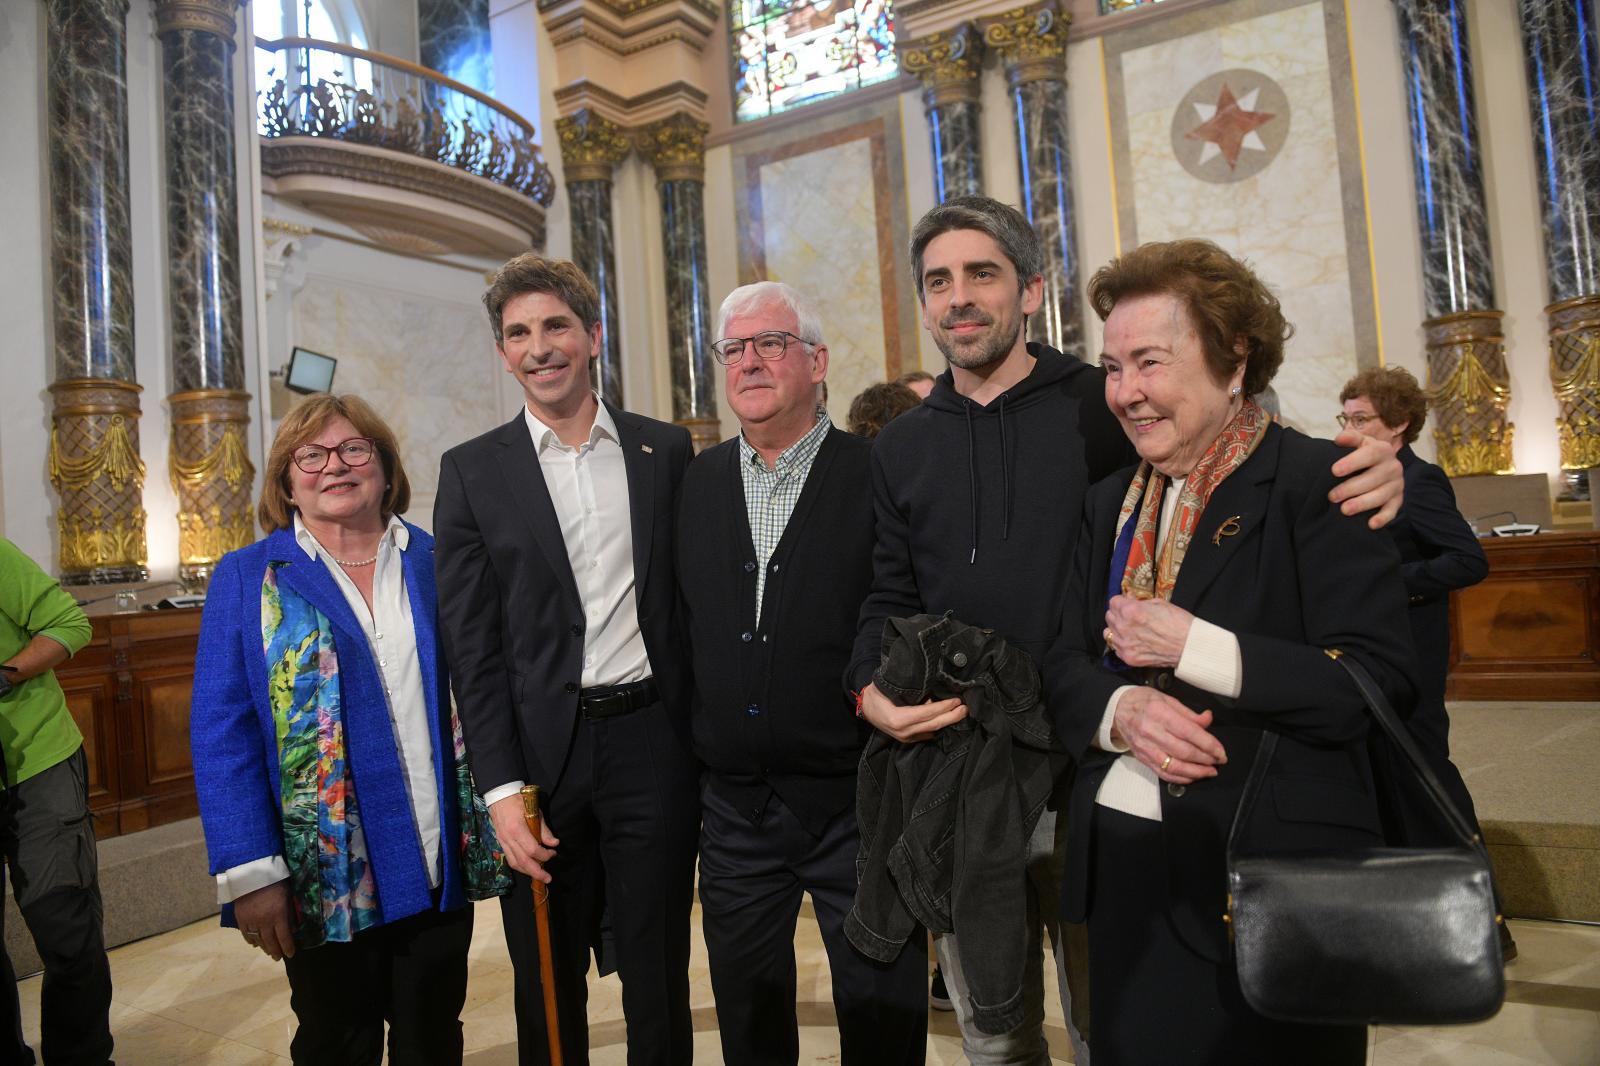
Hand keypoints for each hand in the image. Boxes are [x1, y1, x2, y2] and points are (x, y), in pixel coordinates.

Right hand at [233, 880, 294, 960]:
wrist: (250, 873)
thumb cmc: (274, 882)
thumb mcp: (287, 895)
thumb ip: (290, 912)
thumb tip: (293, 927)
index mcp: (278, 915)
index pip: (284, 937)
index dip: (288, 947)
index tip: (291, 954)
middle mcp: (264, 922)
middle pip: (271, 942)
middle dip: (276, 951)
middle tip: (279, 957)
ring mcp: (251, 922)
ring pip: (258, 940)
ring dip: (264, 948)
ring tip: (269, 952)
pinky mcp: (241, 919)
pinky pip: (246, 935)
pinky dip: (251, 941)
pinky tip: (255, 944)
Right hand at [489, 794, 559, 882]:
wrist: (500, 796)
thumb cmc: (520, 801)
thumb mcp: (535, 812)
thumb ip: (544, 830)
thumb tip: (554, 844)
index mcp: (517, 829)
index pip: (532, 850)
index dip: (545, 855)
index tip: (553, 853)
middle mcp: (508, 838)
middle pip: (523, 862)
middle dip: (537, 872)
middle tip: (548, 878)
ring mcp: (503, 841)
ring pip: (515, 863)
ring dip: (528, 872)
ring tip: (539, 875)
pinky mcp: (501, 843)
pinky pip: (510, 859)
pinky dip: (520, 866)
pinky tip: (528, 867)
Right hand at [858, 682, 966, 742]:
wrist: (866, 707)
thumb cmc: (877, 693)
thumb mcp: (891, 688)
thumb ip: (912, 692)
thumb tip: (933, 692)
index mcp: (899, 719)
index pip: (927, 713)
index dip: (944, 707)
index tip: (957, 700)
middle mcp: (903, 731)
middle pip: (933, 725)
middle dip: (952, 716)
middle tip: (965, 708)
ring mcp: (905, 738)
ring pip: (932, 731)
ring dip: (947, 721)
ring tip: (960, 712)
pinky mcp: (907, 740)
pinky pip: (926, 734)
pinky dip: (938, 727)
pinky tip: (947, 719)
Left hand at [1104, 595, 1193, 667]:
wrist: (1189, 646)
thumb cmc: (1178, 623)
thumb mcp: (1158, 603)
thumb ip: (1139, 602)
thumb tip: (1129, 600)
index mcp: (1130, 611)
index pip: (1113, 602)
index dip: (1122, 602)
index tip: (1127, 604)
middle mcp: (1124, 627)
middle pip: (1109, 616)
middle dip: (1118, 614)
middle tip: (1130, 616)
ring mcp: (1125, 644)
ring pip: (1109, 633)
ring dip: (1117, 630)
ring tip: (1130, 630)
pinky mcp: (1129, 657)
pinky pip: (1116, 648)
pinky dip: (1122, 644)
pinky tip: (1133, 641)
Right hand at [1111, 687, 1225, 783]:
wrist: (1115, 709)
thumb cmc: (1142, 701)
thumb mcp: (1166, 698)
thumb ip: (1188, 713)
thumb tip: (1208, 719)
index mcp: (1160, 713)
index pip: (1190, 732)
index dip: (1209, 744)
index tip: (1221, 751)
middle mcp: (1152, 731)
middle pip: (1184, 752)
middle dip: (1206, 759)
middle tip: (1219, 761)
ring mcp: (1146, 747)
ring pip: (1174, 766)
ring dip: (1196, 772)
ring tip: (1210, 771)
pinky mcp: (1142, 758)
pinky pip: (1163, 773)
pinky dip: (1180, 778)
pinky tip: (1192, 776)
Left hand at [1329, 431, 1403, 528]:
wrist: (1381, 466)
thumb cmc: (1364, 455)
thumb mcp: (1360, 442)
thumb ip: (1351, 438)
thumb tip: (1339, 439)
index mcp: (1383, 450)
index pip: (1370, 454)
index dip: (1352, 462)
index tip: (1334, 471)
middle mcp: (1393, 467)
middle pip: (1373, 478)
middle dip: (1351, 488)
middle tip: (1332, 496)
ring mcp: (1397, 485)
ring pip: (1381, 495)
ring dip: (1362, 503)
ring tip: (1344, 510)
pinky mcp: (1398, 500)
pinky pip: (1392, 511)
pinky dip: (1383, 518)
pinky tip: (1371, 525)